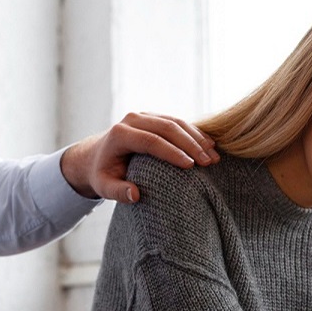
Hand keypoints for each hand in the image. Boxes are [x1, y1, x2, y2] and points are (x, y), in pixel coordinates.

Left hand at [61, 113, 219, 202]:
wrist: (97, 156)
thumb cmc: (102, 174)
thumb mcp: (104, 186)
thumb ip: (118, 192)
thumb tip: (136, 195)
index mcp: (120, 134)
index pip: (150, 140)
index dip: (172, 152)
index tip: (190, 167)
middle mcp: (133, 119)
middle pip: (167, 128)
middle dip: (191, 145)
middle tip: (209, 162)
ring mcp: (145, 115)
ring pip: (176, 122)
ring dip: (197, 138)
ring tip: (214, 156)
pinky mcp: (155, 117)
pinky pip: (178, 122)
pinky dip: (195, 134)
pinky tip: (210, 146)